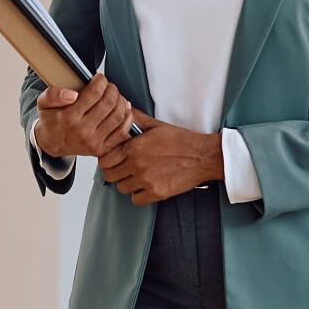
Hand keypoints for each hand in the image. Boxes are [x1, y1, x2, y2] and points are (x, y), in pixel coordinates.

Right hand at [32, 73, 133, 158]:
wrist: (52, 143)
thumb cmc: (51, 121)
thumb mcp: (43, 103)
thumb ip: (53, 94)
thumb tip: (71, 94)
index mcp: (69, 117)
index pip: (94, 93)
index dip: (101, 81)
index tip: (99, 78)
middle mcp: (83, 130)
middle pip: (109, 103)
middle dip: (112, 89)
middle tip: (108, 85)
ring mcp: (94, 141)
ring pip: (118, 116)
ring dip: (120, 101)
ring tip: (115, 95)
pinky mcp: (102, 148)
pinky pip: (122, 132)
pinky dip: (127, 118)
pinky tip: (123, 109)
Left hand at [98, 112, 223, 205]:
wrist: (203, 156)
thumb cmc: (181, 140)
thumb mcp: (156, 125)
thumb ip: (136, 118)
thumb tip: (123, 108)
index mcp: (134, 148)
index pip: (105, 160)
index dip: (107, 159)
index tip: (113, 159)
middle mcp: (137, 165)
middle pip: (110, 176)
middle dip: (114, 172)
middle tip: (122, 169)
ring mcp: (146, 181)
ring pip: (122, 188)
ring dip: (127, 183)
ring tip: (136, 176)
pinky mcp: (157, 193)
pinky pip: (136, 200)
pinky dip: (139, 195)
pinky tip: (145, 186)